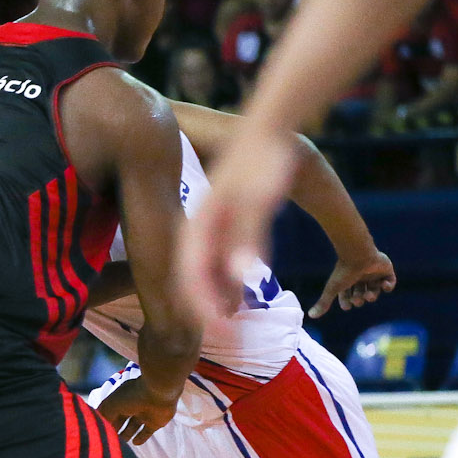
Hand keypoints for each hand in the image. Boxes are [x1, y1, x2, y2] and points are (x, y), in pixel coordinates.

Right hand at [93, 377, 177, 445]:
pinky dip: (141, 438)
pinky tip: (135, 443)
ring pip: (133, 427)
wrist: (159, 392)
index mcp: (121, 398)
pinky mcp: (156, 422)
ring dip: (126, 435)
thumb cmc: (133, 395)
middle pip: (121, 420)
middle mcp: (132, 406)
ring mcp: (144, 414)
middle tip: (108, 441)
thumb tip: (100, 427)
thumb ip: (104, 416)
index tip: (98, 432)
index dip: (104, 421)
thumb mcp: (112, 404)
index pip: (110, 411)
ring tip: (120, 445)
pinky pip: (146, 432)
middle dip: (114, 429)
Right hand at [179, 125, 301, 319]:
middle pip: (190, 275)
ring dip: (214, 293)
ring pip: (204, 268)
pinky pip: (218, 258)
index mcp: (200, 223)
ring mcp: (209, 224)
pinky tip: (241, 289)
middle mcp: (199, 226)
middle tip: (222, 328)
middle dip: (203, 304)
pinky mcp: (223, 222)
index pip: (189, 272)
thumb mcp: (258, 198)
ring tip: (231, 316)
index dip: (199, 301)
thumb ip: (249, 236)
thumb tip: (242, 275)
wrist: (268, 129)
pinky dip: (225, 277)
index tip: (216, 324)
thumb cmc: (263, 160)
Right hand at [308, 250, 395, 318]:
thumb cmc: (344, 271)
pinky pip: (390, 281)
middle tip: (358, 299)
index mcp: (348, 279)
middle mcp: (361, 276)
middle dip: (360, 299)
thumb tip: (310, 316)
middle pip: (361, 293)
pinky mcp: (386, 269)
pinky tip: (383, 286)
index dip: (347, 302)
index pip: (347, 294)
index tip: (347, 306)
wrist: (359, 255)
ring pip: (375, 289)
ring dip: (372, 295)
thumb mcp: (333, 289)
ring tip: (369, 295)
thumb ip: (323, 303)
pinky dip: (388, 286)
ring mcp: (374, 273)